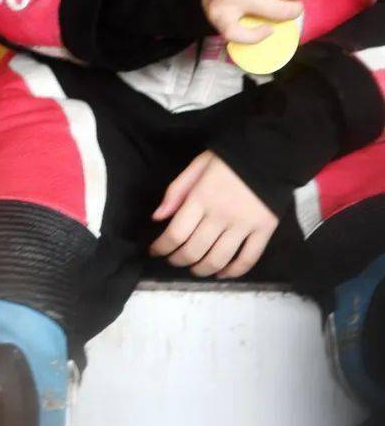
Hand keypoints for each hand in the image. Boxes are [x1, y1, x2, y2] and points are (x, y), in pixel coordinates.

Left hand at [151, 151, 278, 277]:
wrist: (269, 152)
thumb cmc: (229, 159)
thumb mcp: (197, 166)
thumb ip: (176, 191)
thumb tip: (158, 217)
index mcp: (201, 198)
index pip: (175, 233)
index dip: (161, 247)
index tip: (155, 250)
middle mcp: (221, 215)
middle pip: (194, 251)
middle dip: (178, 260)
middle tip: (173, 260)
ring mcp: (244, 225)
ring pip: (218, 260)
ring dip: (201, 270)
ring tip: (194, 269)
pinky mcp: (264, 231)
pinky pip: (248, 259)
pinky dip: (233, 272)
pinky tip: (222, 273)